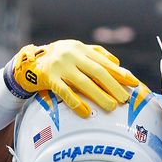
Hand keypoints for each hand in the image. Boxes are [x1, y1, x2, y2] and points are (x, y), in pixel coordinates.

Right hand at [8, 40, 139, 116]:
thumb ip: (96, 54)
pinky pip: (64, 92)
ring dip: (99, 96)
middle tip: (125, 99)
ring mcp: (59, 66)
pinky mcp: (48, 78)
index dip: (120, 72)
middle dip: (113, 86)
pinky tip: (86, 113)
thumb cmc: (57, 59)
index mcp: (80, 48)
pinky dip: (76, 103)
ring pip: (83, 82)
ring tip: (112, 107)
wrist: (27, 62)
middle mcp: (71, 54)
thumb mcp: (75, 50)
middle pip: (97, 71)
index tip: (134, 83)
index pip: (105, 62)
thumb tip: (117, 62)